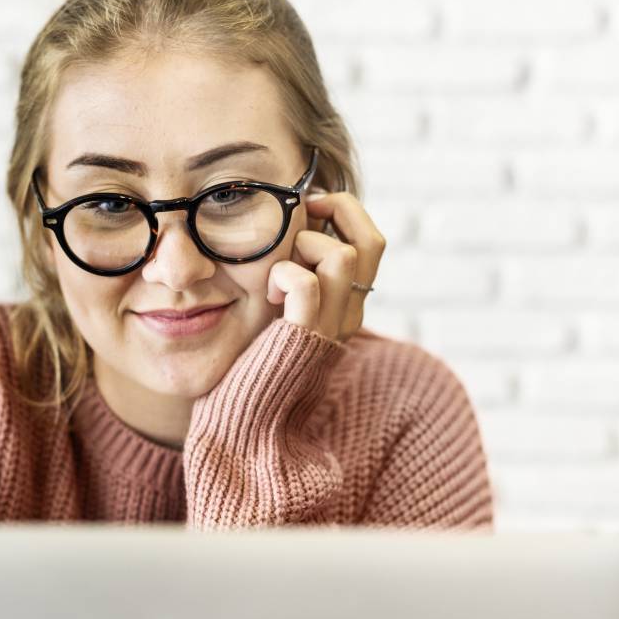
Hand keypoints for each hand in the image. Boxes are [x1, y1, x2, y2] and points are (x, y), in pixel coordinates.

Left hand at [266, 186, 384, 342]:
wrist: (246, 412)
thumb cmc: (254, 354)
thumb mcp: (283, 303)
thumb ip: (295, 269)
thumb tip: (292, 221)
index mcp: (347, 303)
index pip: (371, 242)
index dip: (345, 211)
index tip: (309, 206)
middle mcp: (349, 314)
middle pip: (371, 241)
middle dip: (336, 210)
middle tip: (300, 214)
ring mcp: (331, 327)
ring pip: (344, 255)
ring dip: (305, 244)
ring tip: (280, 267)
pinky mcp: (303, 337)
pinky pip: (308, 285)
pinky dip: (284, 274)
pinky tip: (269, 293)